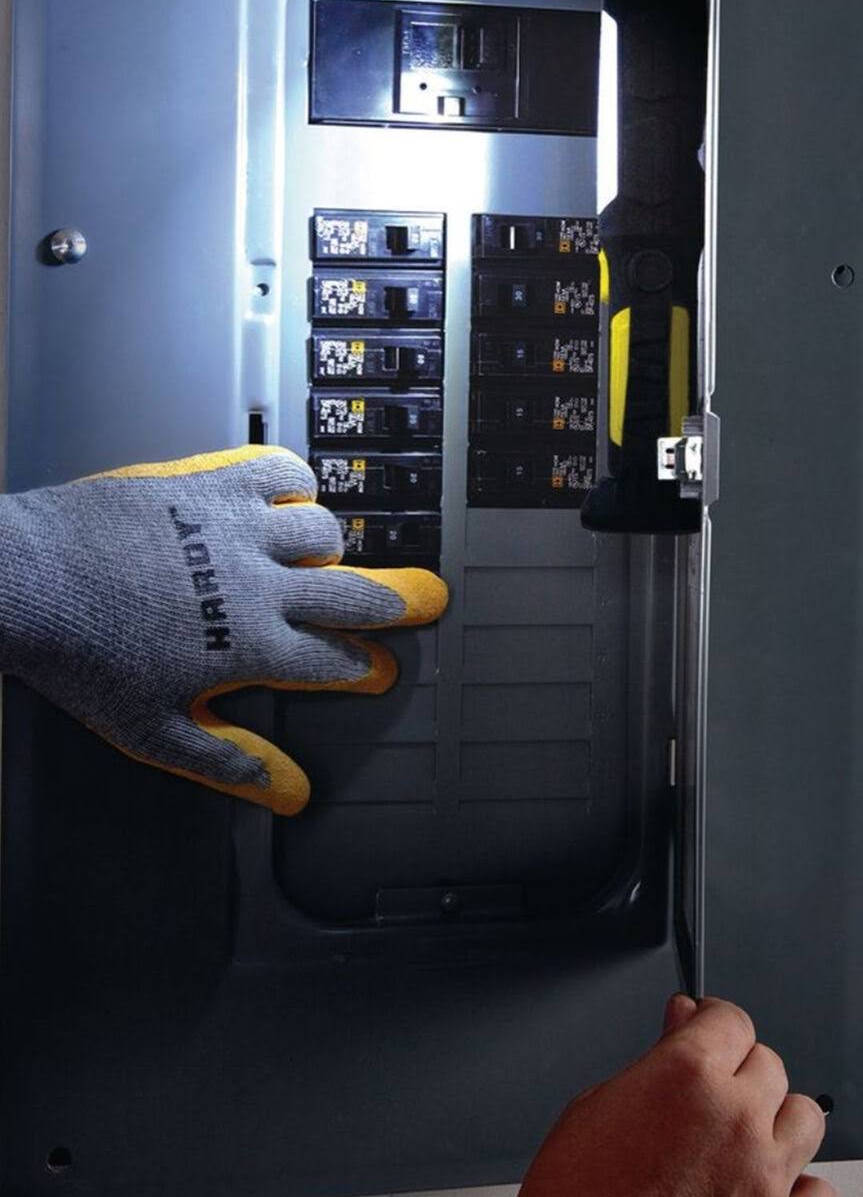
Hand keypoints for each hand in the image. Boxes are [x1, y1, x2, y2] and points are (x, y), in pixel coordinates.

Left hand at [0, 445, 446, 813]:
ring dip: (327, 550)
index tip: (379, 672)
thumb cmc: (82, 657)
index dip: (368, 670)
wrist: (28, 579)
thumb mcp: (154, 731)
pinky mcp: (210, 482)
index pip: (339, 662)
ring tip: (319, 560)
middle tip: (423, 599)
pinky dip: (293, 483)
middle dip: (399, 602)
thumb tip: (289, 794)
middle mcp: (259, 584)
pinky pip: (281, 469)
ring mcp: (238, 527)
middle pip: (357, 594)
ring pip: (323, 531)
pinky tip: (285, 498)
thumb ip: (230, 761)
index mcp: (252, 648)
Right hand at [520, 995, 836, 1196]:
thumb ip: (655, 1059)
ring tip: (741, 1135)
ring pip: (804, 1118)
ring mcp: (764, 1176)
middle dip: (739, 1070)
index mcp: (688, 1075)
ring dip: (776, 1119)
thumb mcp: (596, 1106)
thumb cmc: (576, 1192)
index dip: (712, 1024)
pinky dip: (798, 1185)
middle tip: (706, 1092)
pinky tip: (765, 1184)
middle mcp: (736, 1118)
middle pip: (769, 1064)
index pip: (732, 1019)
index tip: (704, 1030)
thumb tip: (683, 1020)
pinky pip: (818, 1188)